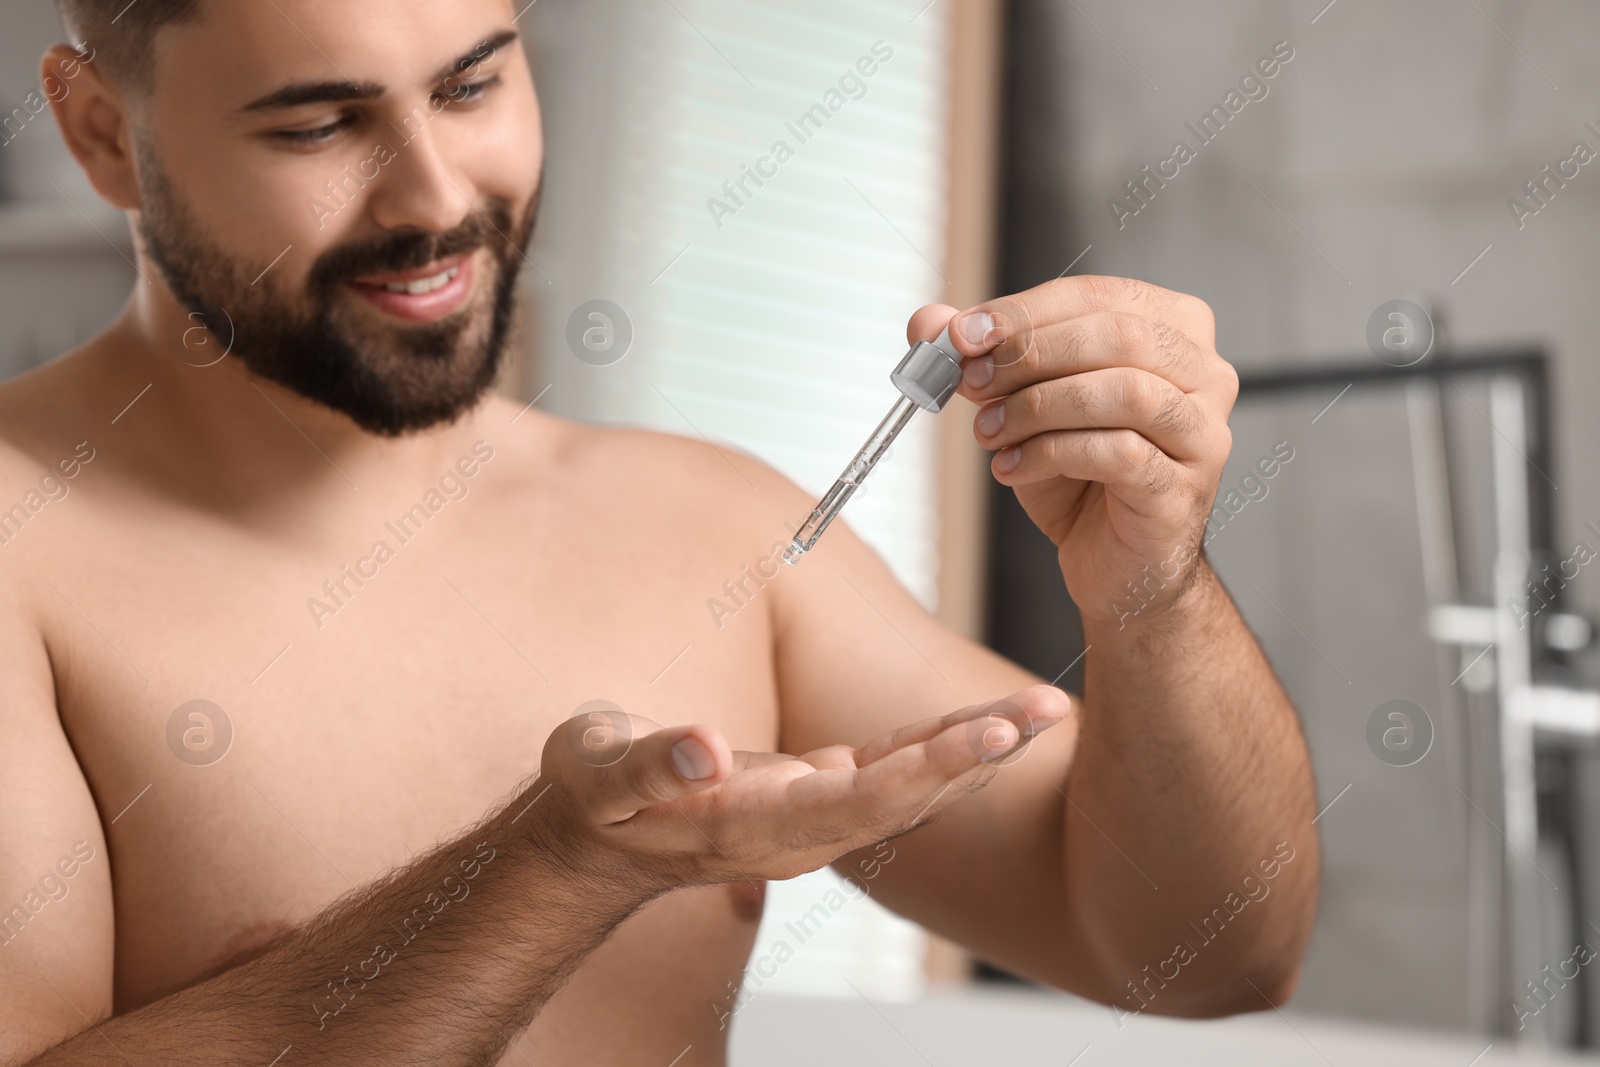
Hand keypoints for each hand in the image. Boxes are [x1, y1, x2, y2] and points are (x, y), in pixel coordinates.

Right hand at [532, 685, 1069, 890]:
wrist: (590, 844)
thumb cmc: (592, 801)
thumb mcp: (599, 774)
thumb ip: (649, 764)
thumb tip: (704, 748)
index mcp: (754, 824)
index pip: (860, 800)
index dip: (929, 768)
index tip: (990, 736)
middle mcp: (799, 832)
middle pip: (909, 797)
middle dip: (980, 754)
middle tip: (1050, 711)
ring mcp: (812, 819)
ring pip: (911, 787)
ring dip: (977, 750)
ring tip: (1042, 712)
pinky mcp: (813, 795)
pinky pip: (890, 772)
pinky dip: (940, 745)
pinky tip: (983, 724)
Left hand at [909, 277, 1237, 625]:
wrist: (1116, 561)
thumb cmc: (1082, 477)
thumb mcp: (1023, 403)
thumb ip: (983, 357)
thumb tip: (932, 322)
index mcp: (1173, 329)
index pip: (1096, 295)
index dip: (1023, 311)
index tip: (962, 334)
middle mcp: (1204, 374)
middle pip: (1118, 335)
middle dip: (1030, 354)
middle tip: (972, 381)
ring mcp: (1203, 432)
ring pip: (1125, 391)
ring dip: (1039, 406)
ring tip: (989, 431)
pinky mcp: (1184, 487)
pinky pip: (1119, 453)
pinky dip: (1051, 454)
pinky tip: (1012, 467)